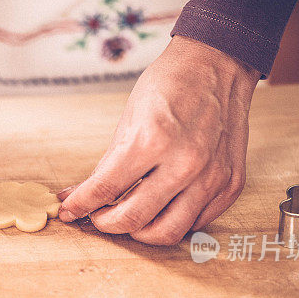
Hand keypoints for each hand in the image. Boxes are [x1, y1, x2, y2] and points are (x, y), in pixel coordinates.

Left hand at [58, 35, 259, 243]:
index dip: (80, 205)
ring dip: (139, 232)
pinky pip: (196, 222)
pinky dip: (172, 221)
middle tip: (97, 216)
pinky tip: (160, 208)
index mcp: (152, 140)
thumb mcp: (128, 118)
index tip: (68, 210)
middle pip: (133, 220)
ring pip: (166, 233)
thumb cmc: (172, 85)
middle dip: (105, 224)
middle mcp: (185, 163)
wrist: (218, 64)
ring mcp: (211, 177)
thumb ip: (107, 164)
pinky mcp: (230, 185)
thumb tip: (78, 194)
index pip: (104, 190)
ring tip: (127, 219)